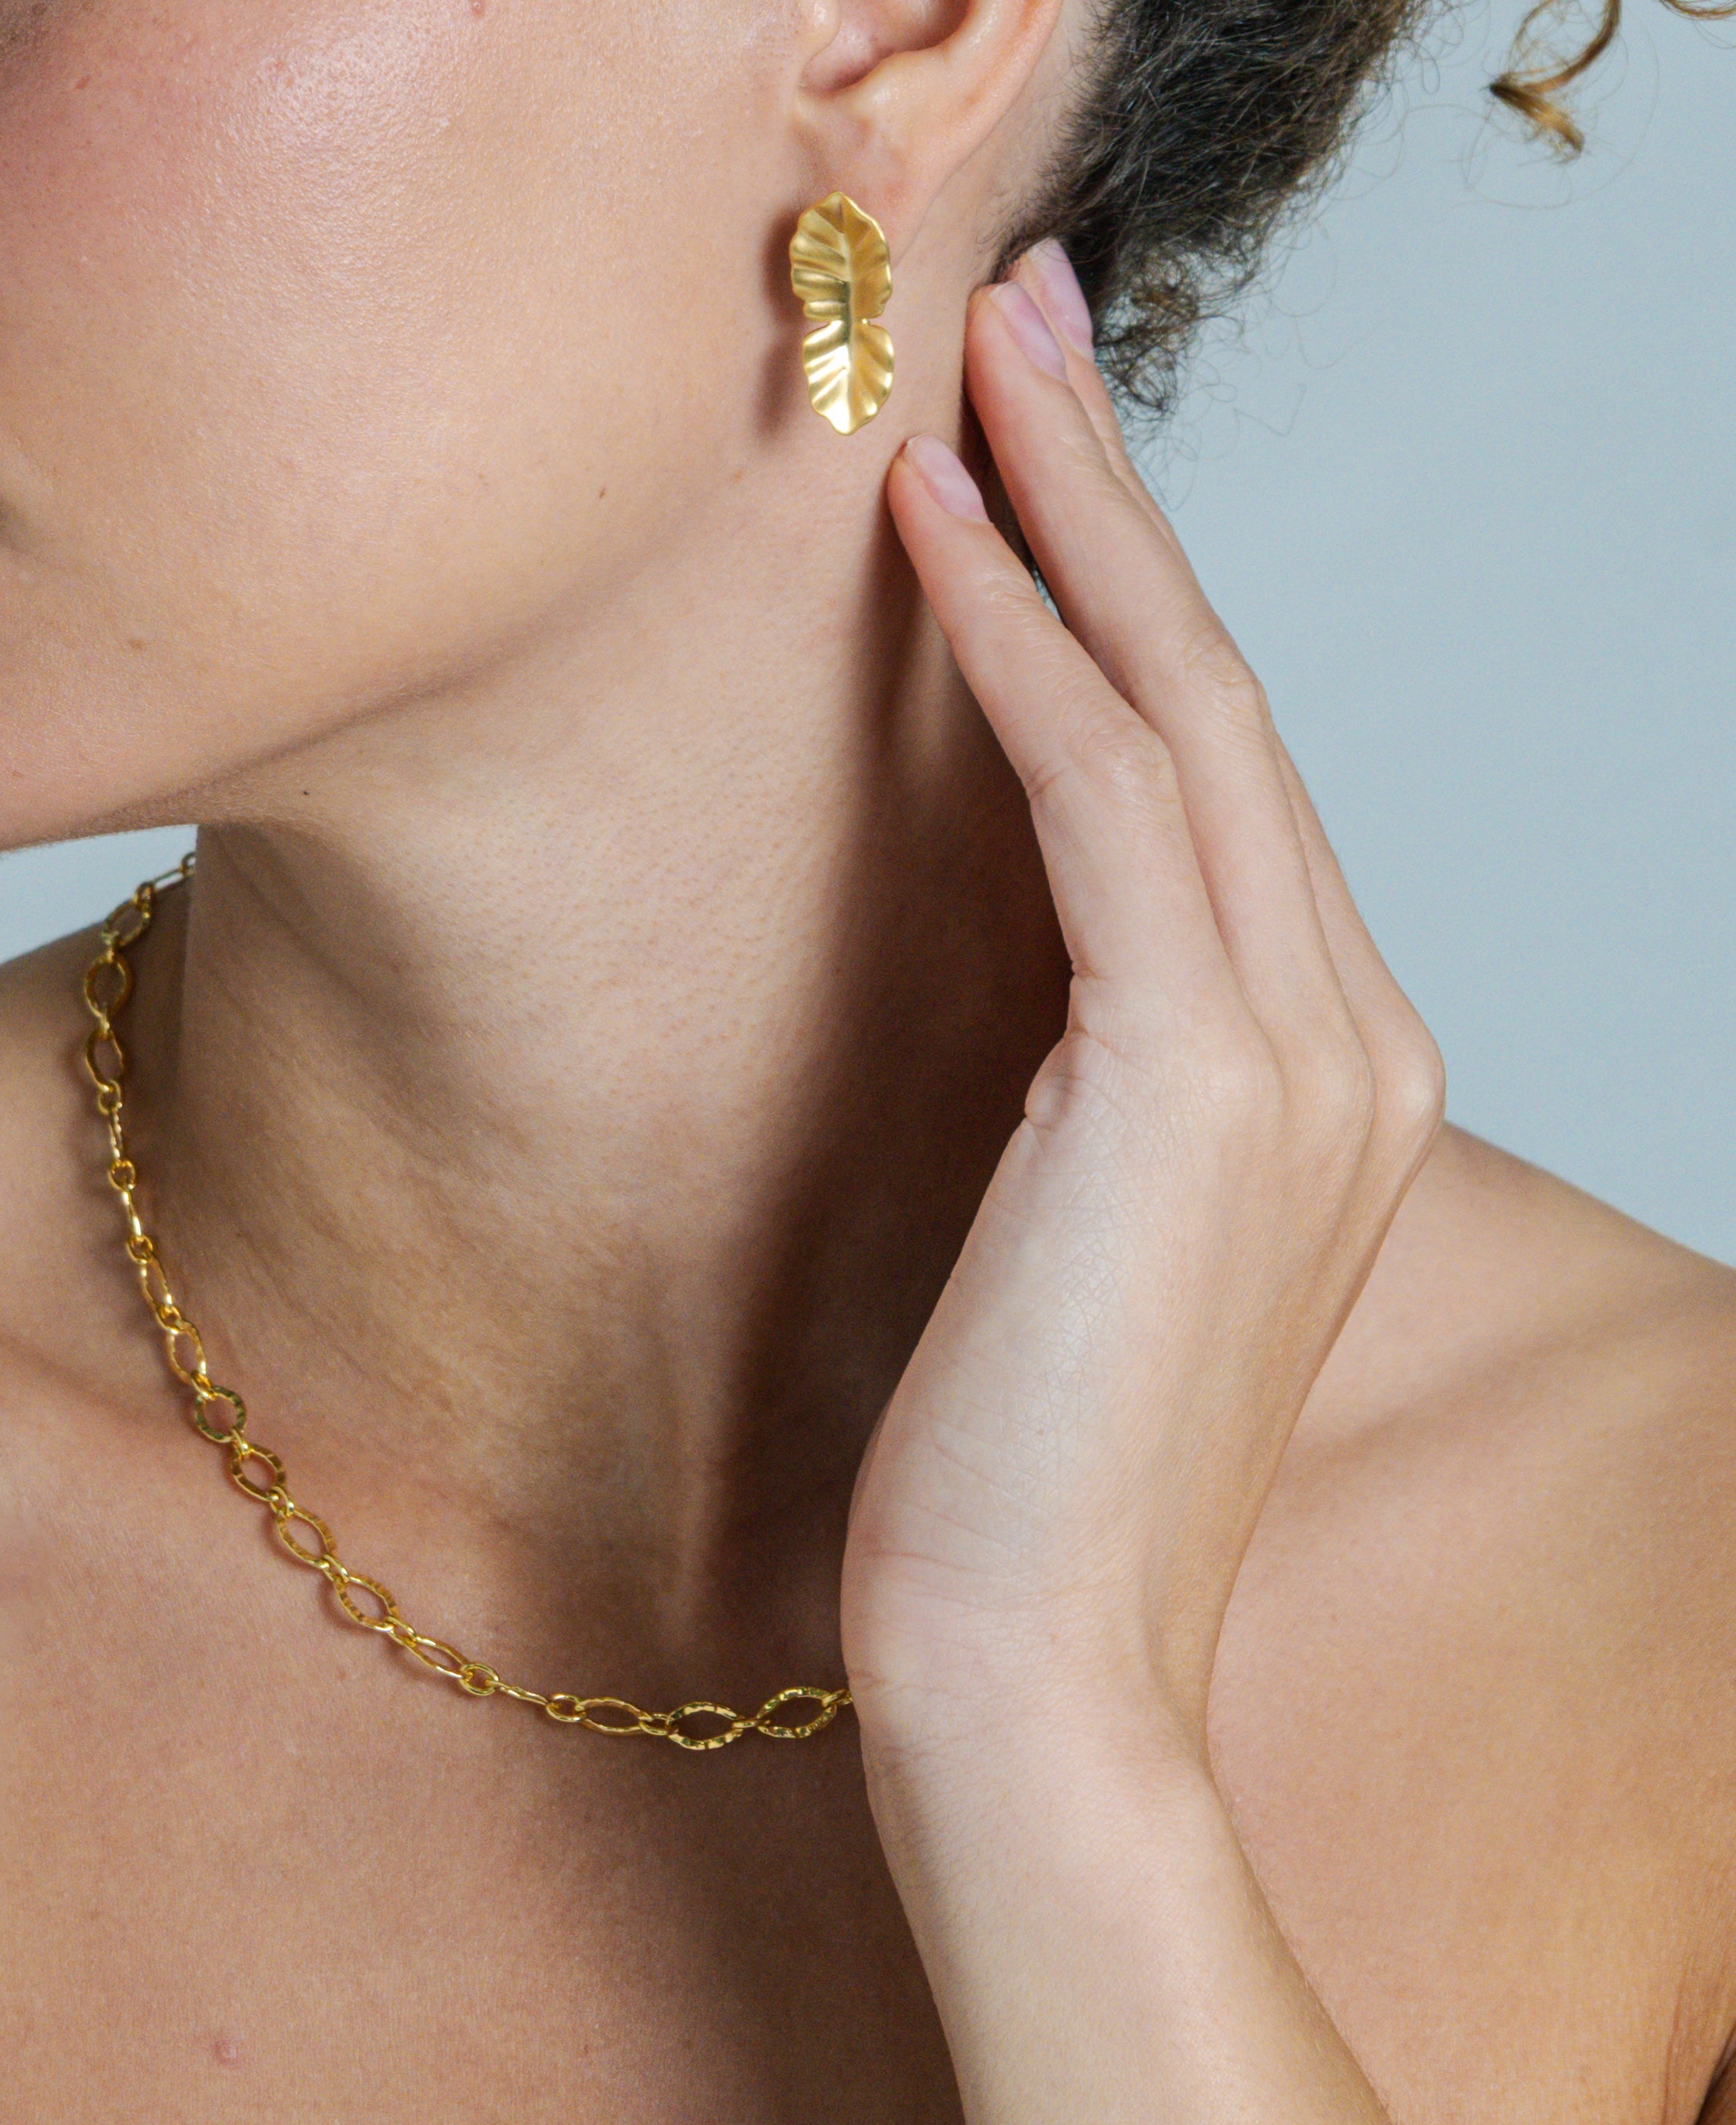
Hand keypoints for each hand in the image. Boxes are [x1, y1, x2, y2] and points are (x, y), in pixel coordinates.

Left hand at [841, 246, 1445, 1769]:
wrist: (1034, 1668)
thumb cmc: (1024, 1462)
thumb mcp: (1082, 1227)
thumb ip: (1106, 1075)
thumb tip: (1042, 961)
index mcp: (1328, 1073)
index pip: (1224, 782)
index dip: (1138, 599)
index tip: (1048, 456)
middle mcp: (1350, 1035)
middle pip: (1227, 699)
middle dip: (1123, 493)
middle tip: (1032, 321)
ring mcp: (1296, 1050)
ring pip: (1181, 707)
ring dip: (1077, 512)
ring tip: (982, 361)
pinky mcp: (1189, 1076)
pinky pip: (1101, 795)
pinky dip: (1021, 646)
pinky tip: (931, 531)